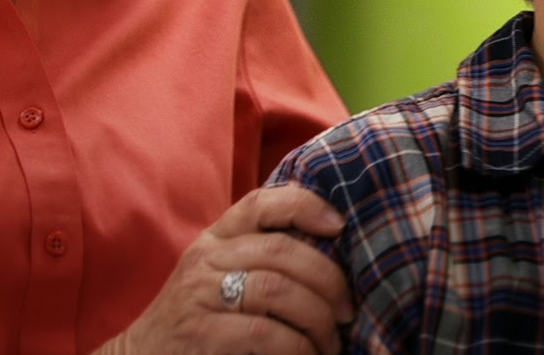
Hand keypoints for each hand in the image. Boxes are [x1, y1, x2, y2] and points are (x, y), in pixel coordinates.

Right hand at [97, 186, 352, 354]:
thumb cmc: (196, 319)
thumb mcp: (219, 275)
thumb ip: (258, 254)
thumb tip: (328, 236)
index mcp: (215, 238)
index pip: (261, 202)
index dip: (305, 205)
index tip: (340, 225)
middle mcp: (205, 259)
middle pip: (282, 251)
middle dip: (328, 280)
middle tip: (347, 310)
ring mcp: (199, 296)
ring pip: (278, 290)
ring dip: (317, 319)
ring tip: (330, 341)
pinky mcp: (201, 335)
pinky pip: (265, 333)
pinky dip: (297, 347)